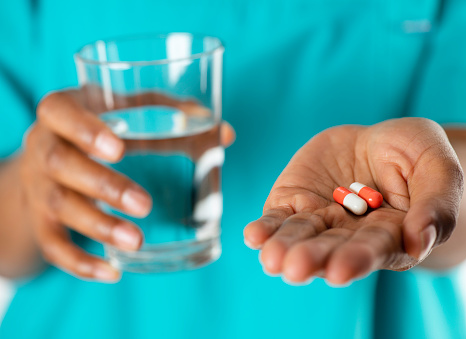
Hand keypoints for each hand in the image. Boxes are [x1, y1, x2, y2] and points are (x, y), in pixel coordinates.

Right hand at [19, 89, 233, 281]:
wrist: (48, 163)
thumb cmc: (102, 131)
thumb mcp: (128, 112)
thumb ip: (173, 115)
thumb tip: (226, 134)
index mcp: (63, 112)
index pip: (59, 111)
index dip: (84, 129)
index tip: (118, 149)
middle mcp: (44, 147)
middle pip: (61, 164)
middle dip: (104, 186)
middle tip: (144, 205)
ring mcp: (39, 186)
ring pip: (60, 207)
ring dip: (99, 226)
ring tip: (138, 240)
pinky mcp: (41, 221)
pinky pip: (53, 245)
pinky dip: (80, 262)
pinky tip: (112, 272)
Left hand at [243, 118, 462, 285]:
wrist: (377, 139)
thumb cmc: (415, 154)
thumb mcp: (439, 168)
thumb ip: (437, 205)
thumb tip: (419, 243)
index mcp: (391, 234)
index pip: (373, 249)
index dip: (357, 259)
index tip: (340, 270)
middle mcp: (351, 234)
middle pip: (331, 248)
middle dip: (314, 258)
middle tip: (296, 268)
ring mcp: (320, 219)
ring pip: (300, 236)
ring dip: (284, 248)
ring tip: (272, 259)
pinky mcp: (295, 202)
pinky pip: (278, 217)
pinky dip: (265, 227)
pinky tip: (254, 236)